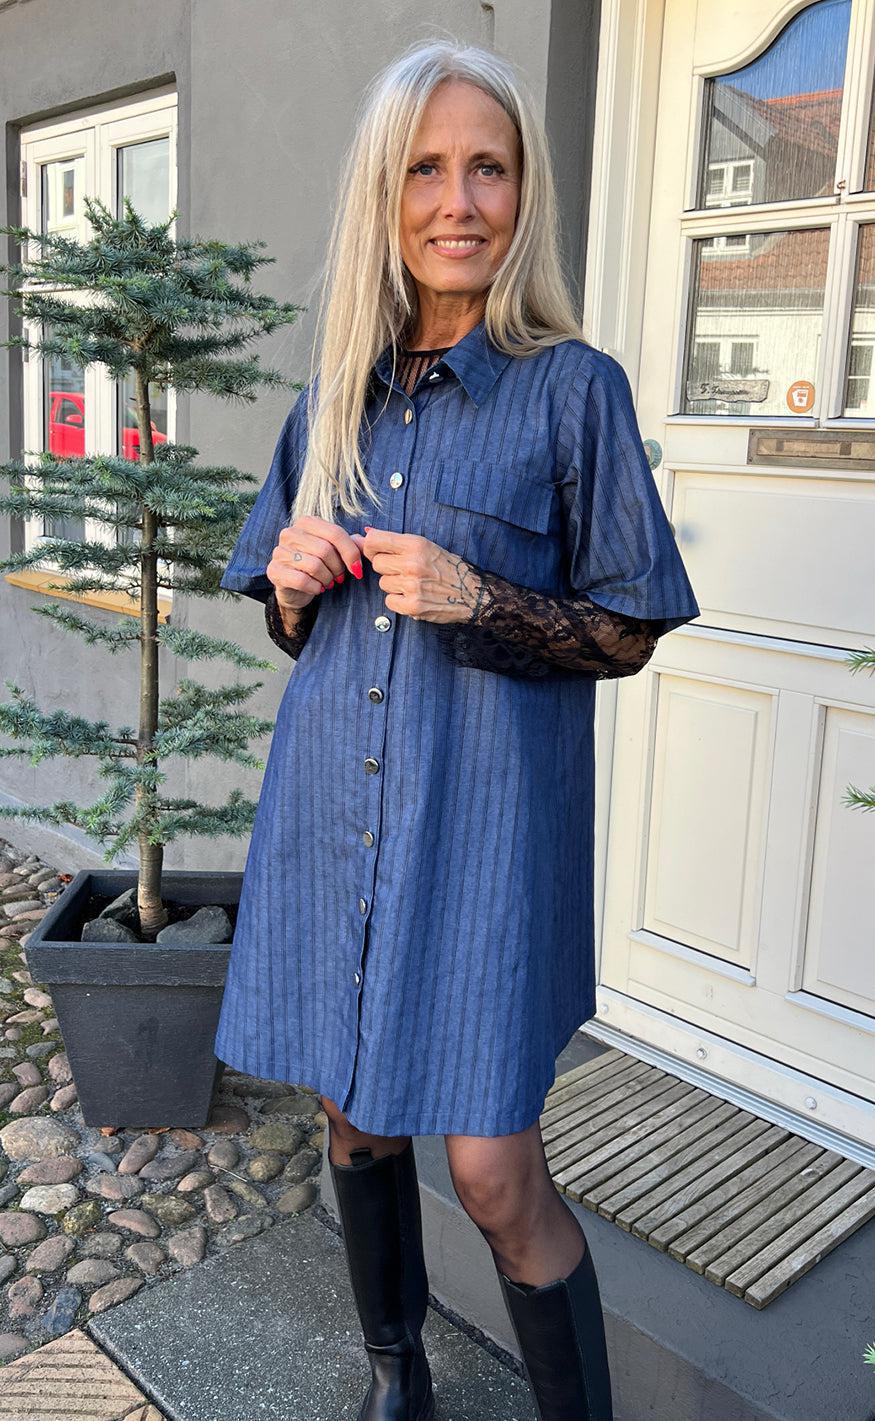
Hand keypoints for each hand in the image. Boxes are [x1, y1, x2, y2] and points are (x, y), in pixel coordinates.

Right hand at [267, 516, 363, 609]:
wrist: (296, 588)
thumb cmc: (318, 566)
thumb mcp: (337, 553)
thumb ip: (352, 544)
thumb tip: (366, 540)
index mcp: (307, 523)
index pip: (335, 533)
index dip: (351, 553)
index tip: (357, 569)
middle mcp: (290, 533)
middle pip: (325, 550)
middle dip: (338, 568)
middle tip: (338, 577)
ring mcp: (279, 551)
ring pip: (314, 566)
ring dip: (327, 579)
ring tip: (327, 582)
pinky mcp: (274, 570)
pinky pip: (301, 580)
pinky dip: (315, 588)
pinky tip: (316, 588)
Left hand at [352, 526, 484, 624]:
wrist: (473, 593)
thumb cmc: (448, 567)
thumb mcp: (426, 546)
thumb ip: (395, 542)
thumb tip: (364, 533)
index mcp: (416, 544)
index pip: (374, 541)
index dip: (370, 546)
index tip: (375, 551)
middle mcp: (413, 563)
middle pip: (377, 564)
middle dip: (386, 567)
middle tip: (402, 569)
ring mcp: (412, 586)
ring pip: (383, 583)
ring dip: (394, 585)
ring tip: (412, 584)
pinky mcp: (413, 606)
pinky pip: (389, 602)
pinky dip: (398, 601)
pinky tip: (412, 596)